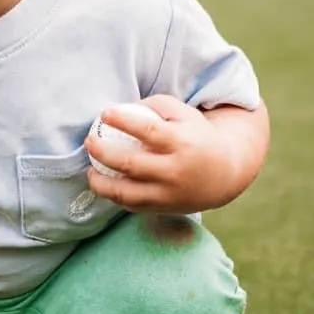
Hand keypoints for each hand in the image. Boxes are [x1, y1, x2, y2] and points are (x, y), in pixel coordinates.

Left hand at [84, 95, 260, 214]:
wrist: (224, 174)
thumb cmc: (196, 137)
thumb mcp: (184, 113)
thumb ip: (155, 105)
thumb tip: (121, 108)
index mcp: (181, 142)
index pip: (146, 130)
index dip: (122, 120)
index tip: (104, 114)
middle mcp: (174, 170)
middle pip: (129, 164)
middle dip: (102, 152)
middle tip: (90, 141)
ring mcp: (168, 193)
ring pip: (126, 193)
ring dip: (100, 183)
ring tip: (90, 171)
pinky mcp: (164, 208)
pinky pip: (132, 205)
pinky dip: (114, 196)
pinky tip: (105, 184)